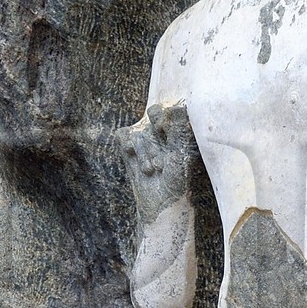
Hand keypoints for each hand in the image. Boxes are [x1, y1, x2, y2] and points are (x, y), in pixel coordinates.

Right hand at [121, 102, 194, 227]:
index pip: (172, 107)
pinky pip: (124, 135)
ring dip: (146, 154)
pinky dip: (130, 151)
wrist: (160, 201)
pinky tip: (139, 164)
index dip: (168, 120)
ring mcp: (145, 133)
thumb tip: (177, 106)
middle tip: (162, 160)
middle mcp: (163, 126)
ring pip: (140, 132)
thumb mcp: (182, 153)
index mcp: (181, 125)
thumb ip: (180, 129)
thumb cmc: (178, 179)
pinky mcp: (128, 143)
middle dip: (157, 140)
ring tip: (155, 170)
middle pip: (155, 114)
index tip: (169, 136)